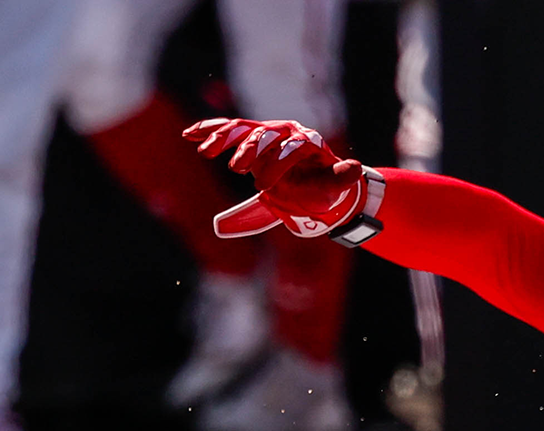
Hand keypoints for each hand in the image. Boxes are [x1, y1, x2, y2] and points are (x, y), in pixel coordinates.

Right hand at [183, 118, 381, 241]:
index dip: (276, 164)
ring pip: (242, 129)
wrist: (316, 183)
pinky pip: (228, 130)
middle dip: (250, 150)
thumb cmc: (324, 187)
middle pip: (264, 134)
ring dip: (223, 139)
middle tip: (238, 170)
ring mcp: (266, 133)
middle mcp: (285, 132)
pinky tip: (189, 134)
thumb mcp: (336, 186)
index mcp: (306, 142)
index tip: (263, 186)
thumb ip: (342, 179)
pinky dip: (209, 130)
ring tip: (206, 152)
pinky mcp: (250, 139)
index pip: (290, 147)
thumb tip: (354, 168)